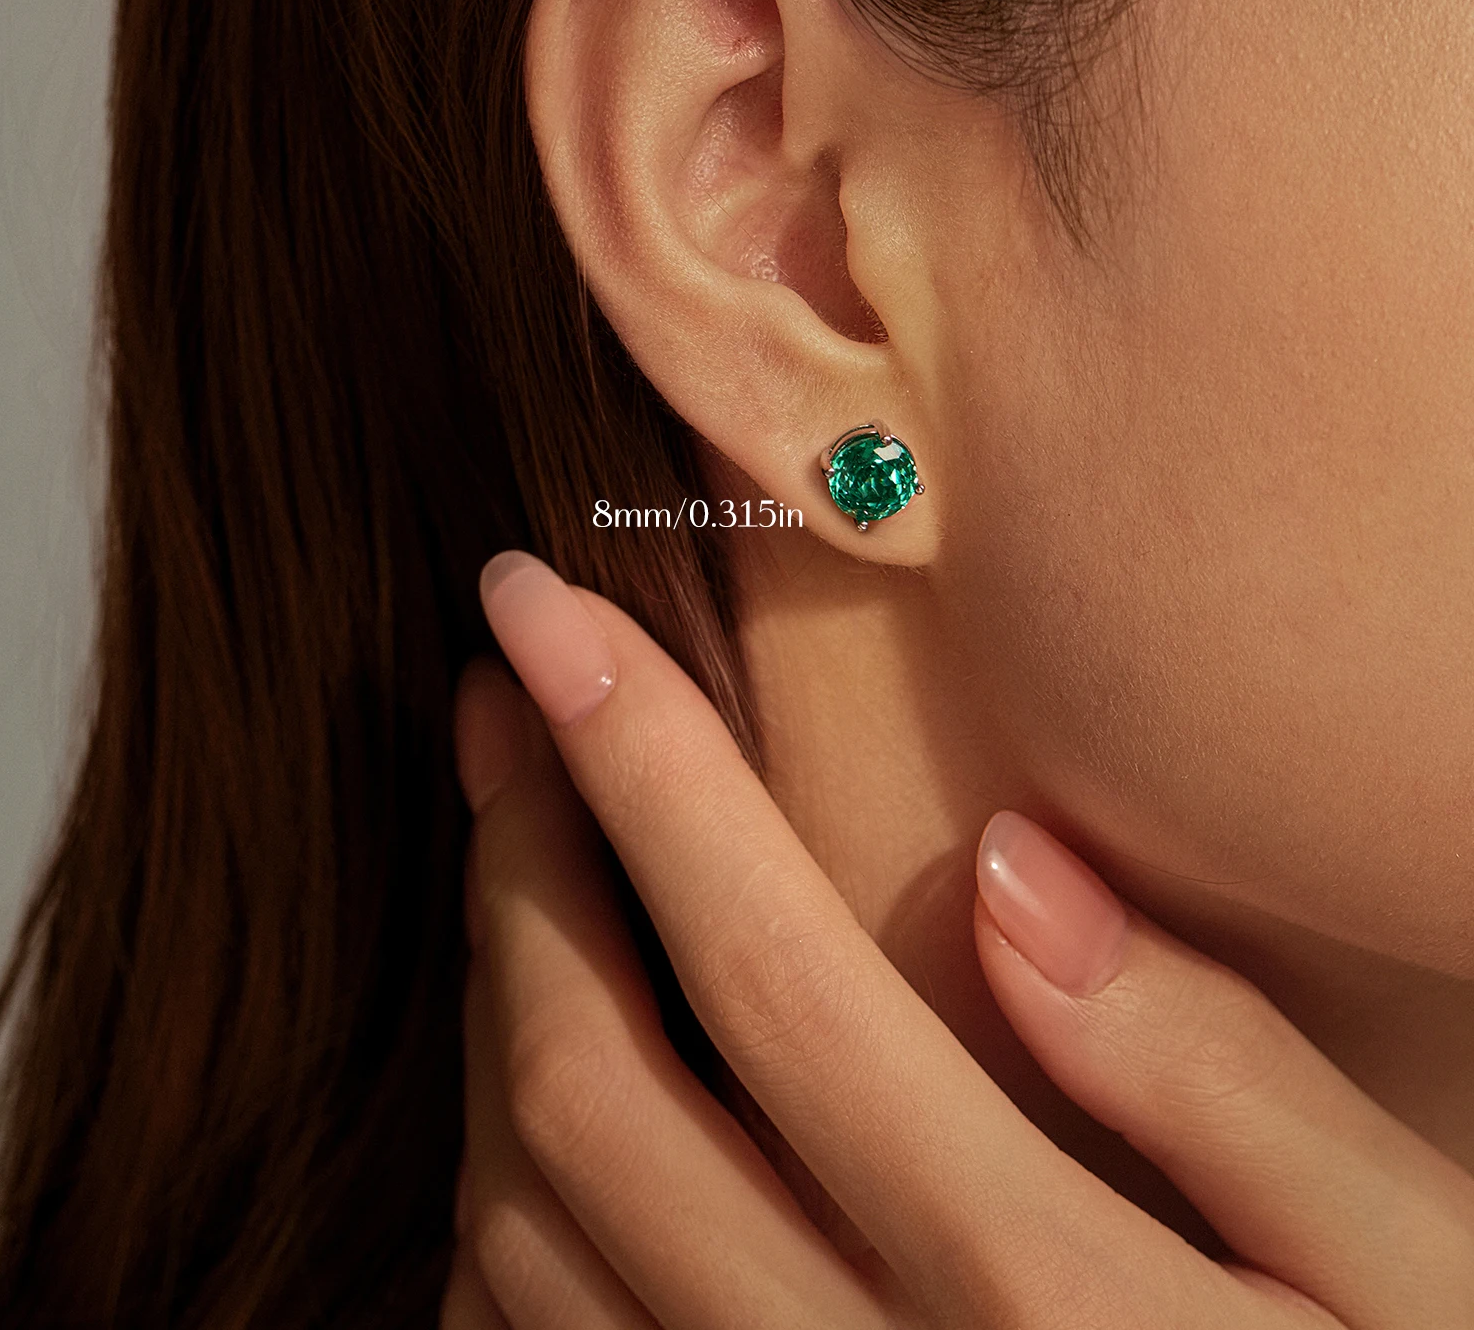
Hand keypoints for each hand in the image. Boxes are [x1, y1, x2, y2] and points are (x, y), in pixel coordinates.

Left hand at [440, 551, 1473, 1328]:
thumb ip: (1225, 1075)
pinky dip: (502, 1197)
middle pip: (589, 1090)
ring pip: (520, 1230)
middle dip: (519, 862)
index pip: (769, 973)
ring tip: (518, 853)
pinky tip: (548, 1083)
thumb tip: (1025, 870)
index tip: (544, 614)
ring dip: (494, 1008)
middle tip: (504, 709)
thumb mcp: (1410, 1271)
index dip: (638, 763)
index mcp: (1039, 1304)